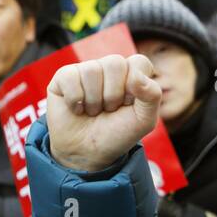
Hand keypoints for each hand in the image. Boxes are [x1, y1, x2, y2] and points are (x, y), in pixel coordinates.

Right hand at [46, 54, 161, 173]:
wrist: (88, 153)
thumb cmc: (117, 134)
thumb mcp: (144, 120)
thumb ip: (152, 96)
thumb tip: (137, 76)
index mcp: (131, 74)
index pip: (139, 62)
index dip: (135, 86)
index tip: (129, 105)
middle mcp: (108, 68)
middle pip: (115, 63)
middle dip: (113, 94)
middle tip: (109, 110)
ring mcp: (85, 70)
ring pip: (91, 70)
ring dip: (94, 100)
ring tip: (93, 112)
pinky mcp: (63, 77)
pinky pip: (70, 77)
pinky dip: (75, 99)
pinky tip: (77, 109)